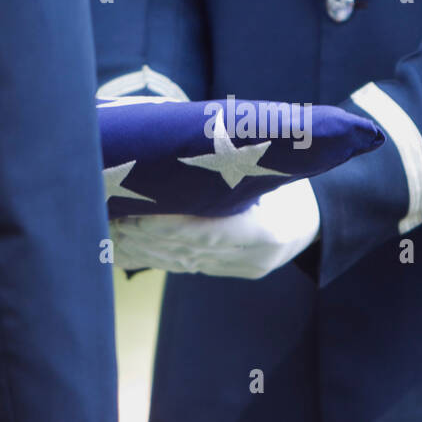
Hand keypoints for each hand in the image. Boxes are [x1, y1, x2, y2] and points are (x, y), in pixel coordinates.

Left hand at [110, 178, 319, 279]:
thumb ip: (232, 166)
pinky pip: (181, 265)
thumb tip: (178, 149)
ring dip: (142, 248)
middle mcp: (255, 258)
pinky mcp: (224, 273)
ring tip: (110, 231)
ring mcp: (239, 270)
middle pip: (191, 250)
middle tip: (113, 218)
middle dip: (147, 236)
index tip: (139, 214)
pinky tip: (123, 249)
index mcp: (271, 230)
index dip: (172, 226)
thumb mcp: (270, 168)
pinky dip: (151, 255)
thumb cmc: (287, 180)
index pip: (212, 233)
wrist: (311, 220)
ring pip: (181, 261)